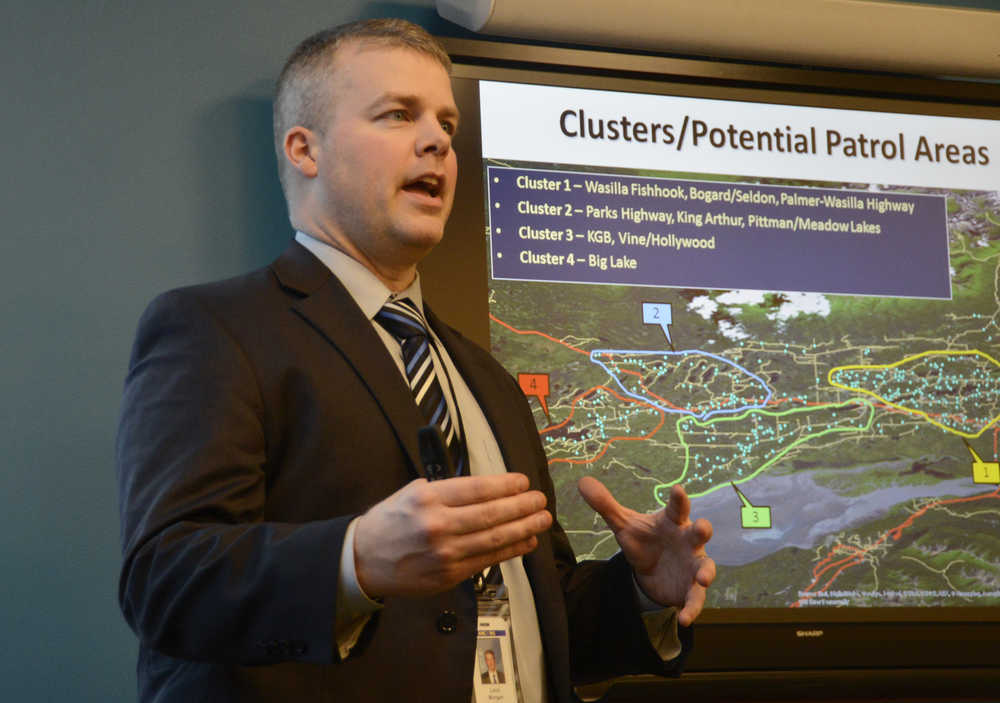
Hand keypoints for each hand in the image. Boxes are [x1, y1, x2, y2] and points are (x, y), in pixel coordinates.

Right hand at [353, 474, 552, 597]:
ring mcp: (444, 553)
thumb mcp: (411, 492)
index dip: (506, 485)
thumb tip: (486, 490)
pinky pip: (487, 560)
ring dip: (524, 528)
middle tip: (540, 499)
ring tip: (542, 519)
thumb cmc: (389, 522)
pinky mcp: (448, 575)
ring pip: (494, 539)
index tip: (523, 482)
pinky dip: (511, 550)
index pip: (477, 489)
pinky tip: (526, 541)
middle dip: (522, 506)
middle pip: (491, 514)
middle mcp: (438, 525)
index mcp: (428, 499)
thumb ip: (446, 490)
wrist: (362, 560)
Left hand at [578, 478, 714, 625]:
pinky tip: (684, 619)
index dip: (678, 498)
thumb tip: (582, 482)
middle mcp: (687, 540)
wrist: (649, 570)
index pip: (676, 507)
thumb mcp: (623, 524)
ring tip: (703, 579)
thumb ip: (606, 505)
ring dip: (706, 572)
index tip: (677, 489)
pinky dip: (692, 608)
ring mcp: (693, 564)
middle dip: (702, 530)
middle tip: (703, 528)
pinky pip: (695, 598)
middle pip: (699, 533)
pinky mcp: (691, 588)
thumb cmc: (643, 540)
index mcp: (672, 521)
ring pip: (706, 566)